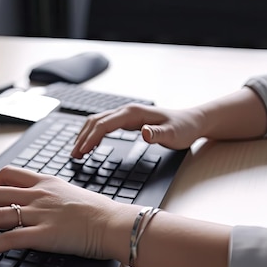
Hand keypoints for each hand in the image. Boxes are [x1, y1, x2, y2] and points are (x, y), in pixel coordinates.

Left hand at [0, 166, 135, 260]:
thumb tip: (36, 204)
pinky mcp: (43, 235)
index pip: (6, 174)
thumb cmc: (97, 211)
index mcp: (44, 182)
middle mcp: (37, 194)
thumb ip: (49, 195)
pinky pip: (8, 238)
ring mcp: (39, 214)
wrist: (114, 223)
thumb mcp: (70, 192)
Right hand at [71, 104, 203, 157]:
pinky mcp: (127, 120)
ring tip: (77, 152)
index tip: (81, 152)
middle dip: (82, 138)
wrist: (192, 121)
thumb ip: (157, 134)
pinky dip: (92, 134)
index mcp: (133, 113)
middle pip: (96, 121)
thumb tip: (143, 133)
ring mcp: (126, 114)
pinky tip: (90, 145)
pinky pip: (104, 125)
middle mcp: (127, 111)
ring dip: (85, 135)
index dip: (91, 138)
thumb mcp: (173, 134)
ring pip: (97, 122)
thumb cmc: (184, 128)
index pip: (104, 124)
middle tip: (73, 156)